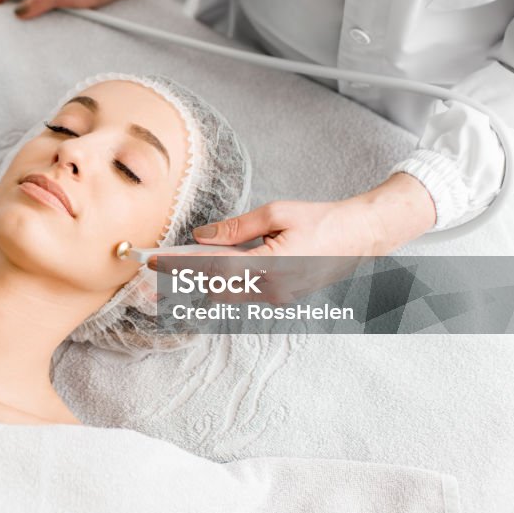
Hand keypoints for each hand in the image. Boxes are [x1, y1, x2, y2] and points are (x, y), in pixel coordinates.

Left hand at [148, 174, 436, 303]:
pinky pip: (242, 294)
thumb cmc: (322, 221)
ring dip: (200, 283)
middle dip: (182, 280)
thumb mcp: (277, 213)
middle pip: (214, 289)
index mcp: (272, 266)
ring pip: (226, 295)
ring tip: (172, 272)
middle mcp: (272, 290)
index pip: (214, 269)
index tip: (153, 260)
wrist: (360, 239)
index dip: (180, 265)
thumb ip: (237, 228)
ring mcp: (277, 298)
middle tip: (153, 271)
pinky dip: (221, 283)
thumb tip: (203, 236)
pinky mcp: (280, 299)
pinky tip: (206, 271)